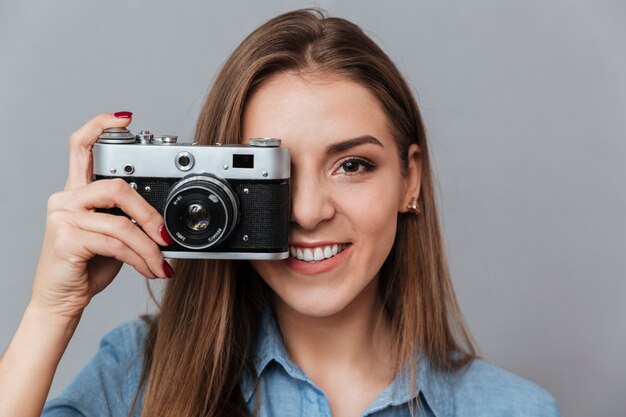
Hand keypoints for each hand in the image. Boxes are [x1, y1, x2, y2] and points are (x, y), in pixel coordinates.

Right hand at [30, 113, 173, 321]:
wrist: (61, 300)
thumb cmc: (87, 266)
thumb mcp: (111, 236)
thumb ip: (127, 218)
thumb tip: (163, 221)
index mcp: (77, 192)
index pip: (81, 147)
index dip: (100, 126)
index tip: (125, 118)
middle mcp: (65, 199)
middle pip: (117, 187)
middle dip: (149, 213)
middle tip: (166, 236)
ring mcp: (62, 217)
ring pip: (121, 222)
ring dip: (149, 247)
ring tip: (161, 263)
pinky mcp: (66, 239)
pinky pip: (115, 243)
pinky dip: (140, 259)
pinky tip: (148, 269)